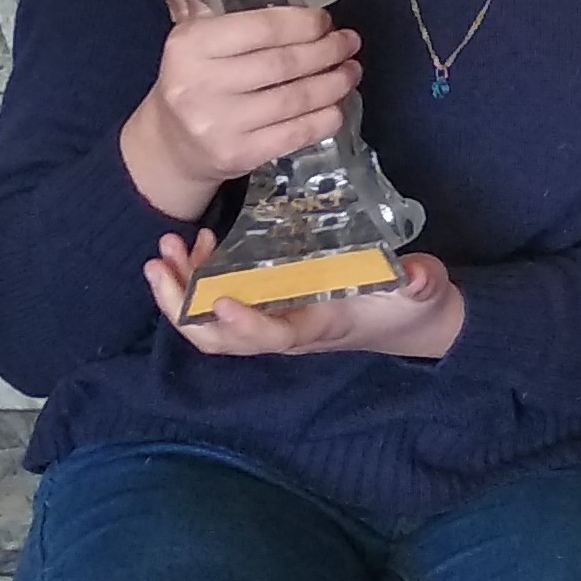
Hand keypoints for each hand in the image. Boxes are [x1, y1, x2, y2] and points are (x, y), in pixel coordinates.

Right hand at [118, 1, 359, 221]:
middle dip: (327, 51)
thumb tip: (302, 8)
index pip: (262, 27)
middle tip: (349, 43)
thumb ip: (236, 20)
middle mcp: (201, 84)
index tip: (327, 22)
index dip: (304, 23)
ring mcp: (220, 123)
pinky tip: (338, 106)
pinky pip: (296, 133)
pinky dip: (325, 118)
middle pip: (284, 63)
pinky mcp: (239, 154)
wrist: (171, 145)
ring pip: (295, 99)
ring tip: (351, 71)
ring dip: (334, 83)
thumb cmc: (195, 82)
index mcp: (191, 45)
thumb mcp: (197, 43)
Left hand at [145, 228, 465, 358]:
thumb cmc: (409, 304)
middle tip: (158, 264)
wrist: (405, 318)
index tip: (221, 298)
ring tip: (165, 248)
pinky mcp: (267, 301)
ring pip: (210, 319)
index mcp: (316, 327)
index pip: (272, 337)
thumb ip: (420, 282)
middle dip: (182, 306)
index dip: (244, 325)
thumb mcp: (422, 291)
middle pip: (219, 337)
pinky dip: (200, 275)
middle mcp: (283, 329)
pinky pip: (221, 298)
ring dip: (179, 289)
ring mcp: (270, 317)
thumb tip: (419, 275)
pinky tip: (200, 242)